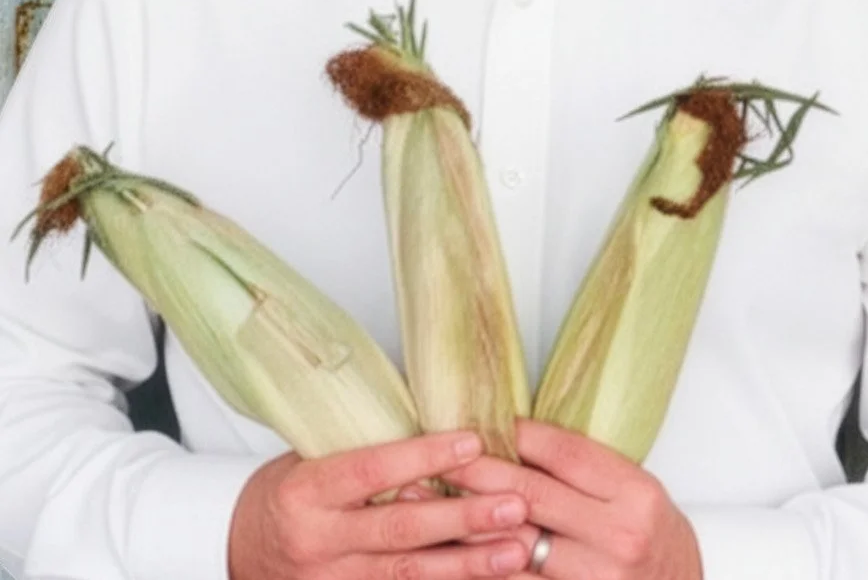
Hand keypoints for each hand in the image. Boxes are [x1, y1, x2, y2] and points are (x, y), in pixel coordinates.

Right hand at [227, 430, 529, 579]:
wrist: (239, 548)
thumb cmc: (288, 491)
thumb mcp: (312, 458)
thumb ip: (367, 448)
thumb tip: (436, 416)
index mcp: (306, 491)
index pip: (372, 470)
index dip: (424, 456)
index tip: (474, 442)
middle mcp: (318, 541)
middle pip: (399, 530)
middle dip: (462, 518)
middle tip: (514, 504)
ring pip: (408, 575)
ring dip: (467, 564)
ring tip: (516, 551)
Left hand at [445, 420, 703, 579]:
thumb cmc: (655, 539)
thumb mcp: (636, 492)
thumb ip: (586, 470)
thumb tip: (517, 439)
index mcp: (635, 494)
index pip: (564, 453)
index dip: (518, 435)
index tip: (481, 423)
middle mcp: (618, 535)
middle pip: (532, 495)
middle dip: (478, 472)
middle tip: (438, 456)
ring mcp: (596, 578)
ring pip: (515, 546)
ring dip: (466, 524)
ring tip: (427, 502)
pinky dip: (483, 567)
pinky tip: (451, 554)